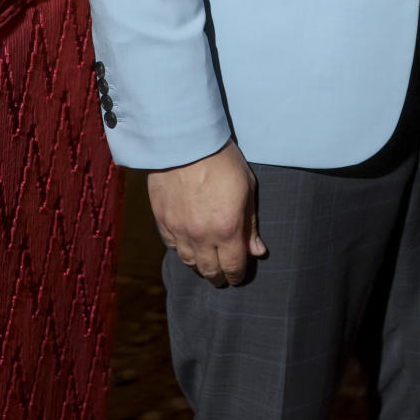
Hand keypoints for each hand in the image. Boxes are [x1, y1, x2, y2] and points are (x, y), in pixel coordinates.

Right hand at [147, 139, 265, 286]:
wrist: (185, 142)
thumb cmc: (222, 160)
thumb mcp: (247, 187)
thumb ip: (251, 224)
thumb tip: (257, 251)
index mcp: (228, 228)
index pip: (233, 267)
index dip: (237, 275)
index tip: (239, 276)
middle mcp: (202, 236)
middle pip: (210, 271)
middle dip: (219, 277)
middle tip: (223, 277)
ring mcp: (179, 231)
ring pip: (189, 263)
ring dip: (200, 266)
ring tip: (207, 264)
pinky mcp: (162, 222)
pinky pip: (173, 247)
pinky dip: (183, 250)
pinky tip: (189, 246)